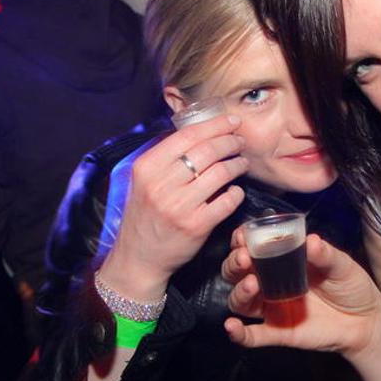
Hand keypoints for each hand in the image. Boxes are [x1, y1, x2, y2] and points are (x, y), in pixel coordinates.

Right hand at [99, 114, 248, 302]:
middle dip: (230, 142)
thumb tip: (199, 133)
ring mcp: (179, 206)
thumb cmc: (145, 215)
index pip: (187, 135)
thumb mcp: (143, 182)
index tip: (231, 122)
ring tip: (242, 163)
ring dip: (237, 164)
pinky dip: (236, 193)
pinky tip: (236, 191)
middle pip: (207, 150)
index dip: (215, 125)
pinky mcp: (196, 226)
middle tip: (240, 142)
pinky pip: (227, 201)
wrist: (138, 258)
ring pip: (220, 173)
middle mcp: (161, 184)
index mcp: (147, 167)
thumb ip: (165, 158)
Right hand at [223, 231, 380, 355]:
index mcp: (282, 260)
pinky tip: (231, 326)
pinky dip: (238, 333)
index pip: (252, 247)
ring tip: (252, 284)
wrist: (367, 320)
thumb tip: (311, 240)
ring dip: (239, 291)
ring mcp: (272, 307)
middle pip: (237, 272)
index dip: (242, 240)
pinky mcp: (278, 332)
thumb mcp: (341, 265)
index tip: (243, 235)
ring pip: (240, 300)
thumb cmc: (351, 286)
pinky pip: (252, 335)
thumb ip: (325, 254)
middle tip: (245, 257)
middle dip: (235, 263)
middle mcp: (270, 282)